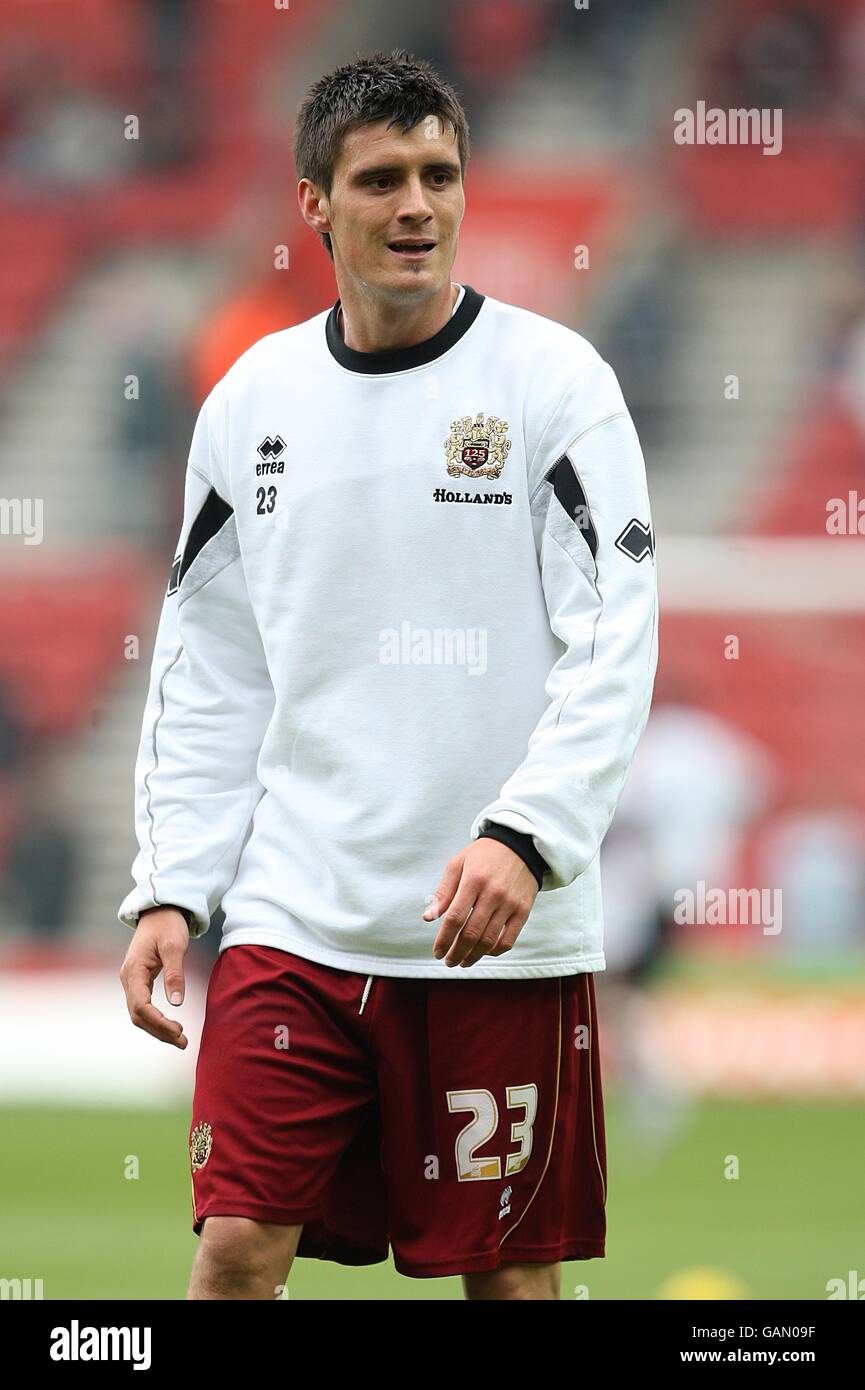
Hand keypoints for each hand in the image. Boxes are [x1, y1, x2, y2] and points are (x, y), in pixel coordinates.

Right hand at [119, 906, 189, 1047]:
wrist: (160, 910)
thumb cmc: (168, 925)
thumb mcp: (175, 946)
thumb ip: (175, 974)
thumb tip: (177, 1003)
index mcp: (134, 970)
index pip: (141, 1006)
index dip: (158, 1022)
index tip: (178, 1031)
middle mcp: (128, 978)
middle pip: (138, 1015)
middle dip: (159, 1031)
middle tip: (183, 1042)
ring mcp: (131, 980)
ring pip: (139, 1013)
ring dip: (157, 1028)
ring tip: (180, 1039)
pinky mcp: (138, 981)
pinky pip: (143, 1006)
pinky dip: (155, 1019)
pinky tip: (170, 1026)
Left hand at [422, 838, 539, 968]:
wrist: (520, 846)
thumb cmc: (483, 855)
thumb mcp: (458, 864)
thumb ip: (443, 892)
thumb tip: (428, 918)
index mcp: (473, 880)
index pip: (455, 918)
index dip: (444, 939)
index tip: (437, 952)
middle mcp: (493, 893)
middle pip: (471, 933)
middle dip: (457, 952)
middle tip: (448, 961)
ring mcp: (510, 904)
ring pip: (489, 940)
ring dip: (473, 956)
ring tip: (463, 962)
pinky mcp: (523, 911)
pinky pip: (509, 940)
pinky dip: (494, 951)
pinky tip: (483, 952)